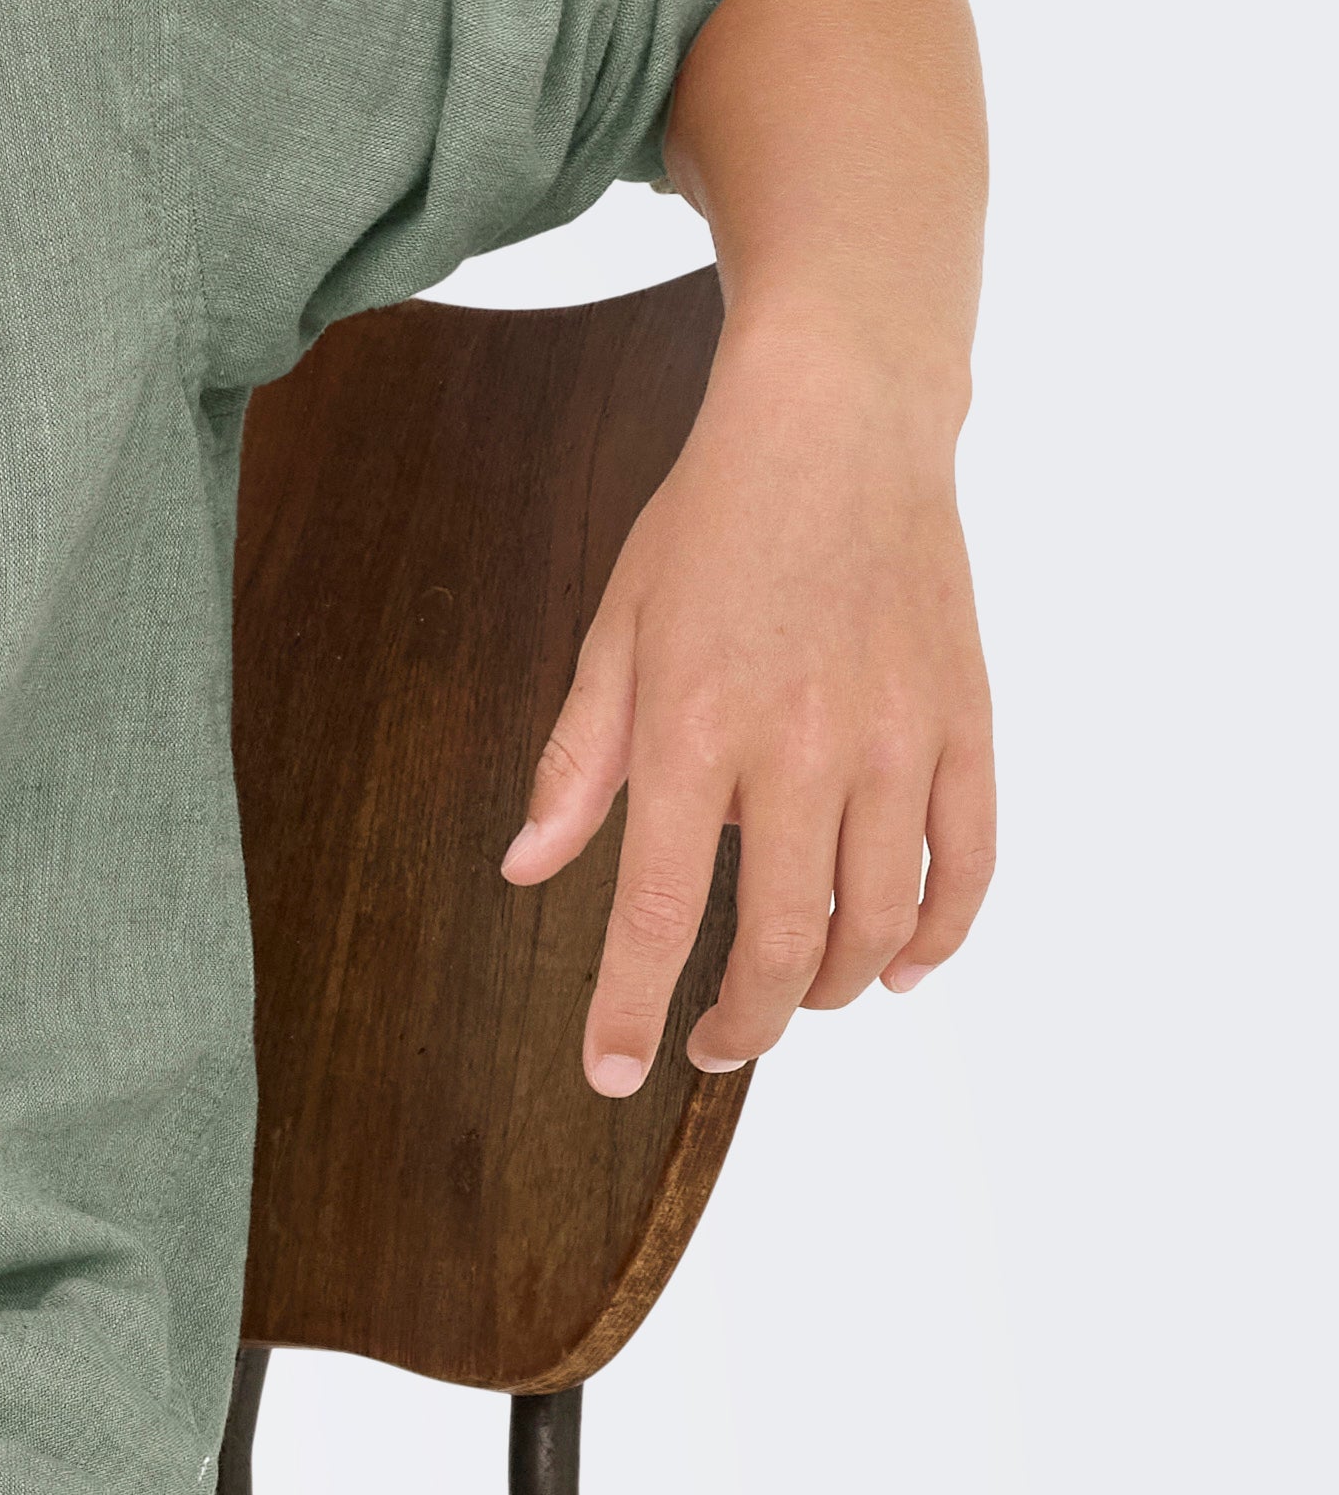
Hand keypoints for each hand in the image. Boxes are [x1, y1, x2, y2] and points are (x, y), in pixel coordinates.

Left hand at [501, 313, 994, 1088]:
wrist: (840, 421)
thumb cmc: (714, 523)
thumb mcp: (616, 633)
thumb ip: (578, 764)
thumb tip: (527, 870)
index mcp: (695, 730)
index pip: (657, 912)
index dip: (631, 1010)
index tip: (615, 1073)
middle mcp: (802, 747)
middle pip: (784, 941)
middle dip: (744, 1023)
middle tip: (712, 1042)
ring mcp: (897, 737)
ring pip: (879, 918)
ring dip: (833, 987)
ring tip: (794, 998)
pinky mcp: (965, 721)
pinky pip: (967, 861)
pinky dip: (937, 933)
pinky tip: (899, 966)